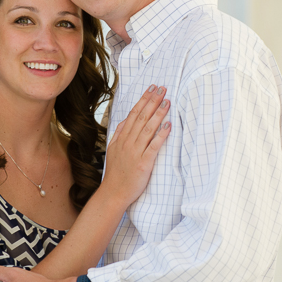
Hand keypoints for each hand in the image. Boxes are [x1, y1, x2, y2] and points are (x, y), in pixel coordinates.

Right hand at [102, 84, 171, 203]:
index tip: (152, 88)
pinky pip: (153, 146)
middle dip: (153, 101)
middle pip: (141, 117)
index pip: (134, 114)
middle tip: (162, 89)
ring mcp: (135, 152)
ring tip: (167, 102)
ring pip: (148, 128)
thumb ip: (120, 133)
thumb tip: (127, 119)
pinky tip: (168, 125)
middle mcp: (128, 142)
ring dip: (158, 114)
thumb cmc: (116, 173)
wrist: (113, 193)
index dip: (144, 100)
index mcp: (121, 138)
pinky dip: (161, 135)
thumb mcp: (113, 149)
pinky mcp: (143, 163)